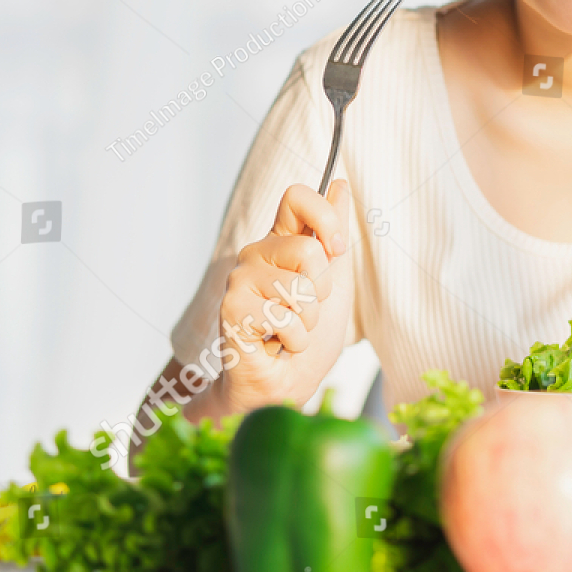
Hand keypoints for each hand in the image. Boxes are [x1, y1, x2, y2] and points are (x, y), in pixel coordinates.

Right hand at [213, 179, 352, 413]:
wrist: (282, 387)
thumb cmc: (304, 338)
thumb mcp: (333, 280)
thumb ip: (333, 232)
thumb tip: (340, 184)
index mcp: (279, 242)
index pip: (296, 196)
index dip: (325, 216)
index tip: (337, 249)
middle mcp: (255, 255)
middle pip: (307, 249)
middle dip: (321, 291)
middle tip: (304, 312)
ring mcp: (239, 281)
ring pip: (299, 288)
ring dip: (307, 321)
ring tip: (287, 332)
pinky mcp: (231, 310)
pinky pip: (285, 318)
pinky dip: (293, 341)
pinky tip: (275, 347)